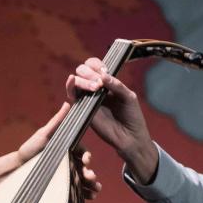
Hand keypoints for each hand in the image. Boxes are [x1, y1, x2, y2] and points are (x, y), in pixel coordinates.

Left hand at [18, 103, 101, 196]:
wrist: (19, 167)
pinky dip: (86, 194)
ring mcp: (68, 174)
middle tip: (91, 177)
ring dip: (93, 184)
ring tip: (96, 190)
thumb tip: (67, 104)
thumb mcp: (44, 134)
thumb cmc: (30, 148)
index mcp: (68, 148)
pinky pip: (78, 190)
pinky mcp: (63, 186)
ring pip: (84, 179)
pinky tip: (91, 197)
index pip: (82, 152)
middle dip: (91, 172)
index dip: (86, 156)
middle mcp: (70, 161)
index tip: (85, 160)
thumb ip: (57, 121)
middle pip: (85, 167)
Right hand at [66, 58, 158, 183]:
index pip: (95, 66)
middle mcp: (95, 88)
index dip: (96, 65)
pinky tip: (72, 81)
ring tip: (95, 88)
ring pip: (76, 81)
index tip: (104, 71)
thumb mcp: (128, 97)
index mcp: (107, 82)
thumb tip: (102, 76)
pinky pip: (72, 95)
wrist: (129, 137)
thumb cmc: (132, 116)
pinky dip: (71, 86)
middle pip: (83, 70)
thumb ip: (116, 85)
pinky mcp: (82, 109)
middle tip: (99, 83)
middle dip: (89, 72)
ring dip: (83, 80)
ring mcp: (88, 98)